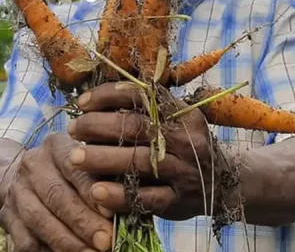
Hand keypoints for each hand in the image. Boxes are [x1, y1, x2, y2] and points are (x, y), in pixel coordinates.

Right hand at [0, 133, 113, 251]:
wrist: (27, 177)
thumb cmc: (72, 170)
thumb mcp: (87, 162)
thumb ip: (103, 176)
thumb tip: (124, 201)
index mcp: (55, 145)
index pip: (73, 166)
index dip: (90, 190)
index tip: (110, 211)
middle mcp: (33, 165)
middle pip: (56, 195)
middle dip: (83, 221)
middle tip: (106, 240)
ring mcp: (18, 191)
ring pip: (40, 220)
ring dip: (67, 241)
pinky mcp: (9, 217)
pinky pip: (26, 240)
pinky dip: (48, 250)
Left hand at [68, 81, 230, 220]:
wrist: (222, 182)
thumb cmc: (183, 146)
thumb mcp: (174, 120)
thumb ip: (144, 109)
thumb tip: (93, 100)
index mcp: (180, 113)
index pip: (141, 95)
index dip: (107, 96)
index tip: (81, 103)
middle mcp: (184, 138)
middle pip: (135, 127)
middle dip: (97, 127)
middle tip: (72, 130)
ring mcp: (184, 170)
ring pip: (139, 162)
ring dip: (102, 159)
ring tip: (74, 159)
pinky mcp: (179, 199)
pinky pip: (148, 198)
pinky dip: (120, 195)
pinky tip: (97, 193)